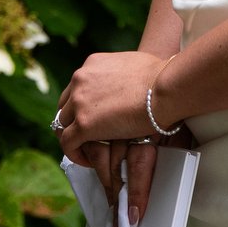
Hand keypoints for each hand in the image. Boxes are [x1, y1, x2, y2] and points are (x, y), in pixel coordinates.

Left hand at [55, 50, 174, 223]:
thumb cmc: (160, 77)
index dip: (81, 106)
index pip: (76, 88)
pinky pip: (68, 143)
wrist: (164, 88)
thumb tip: (130, 85)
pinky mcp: (83, 124)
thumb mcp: (132, 65)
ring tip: (89, 149)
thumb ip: (120, 75)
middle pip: (66, 106)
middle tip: (88, 135)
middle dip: (74, 121)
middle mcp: (80, 80)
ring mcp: (79, 102)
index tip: (92, 117)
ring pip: (63, 125)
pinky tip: (88, 161)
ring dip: (74, 138)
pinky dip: (74, 154)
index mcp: (91, 65)